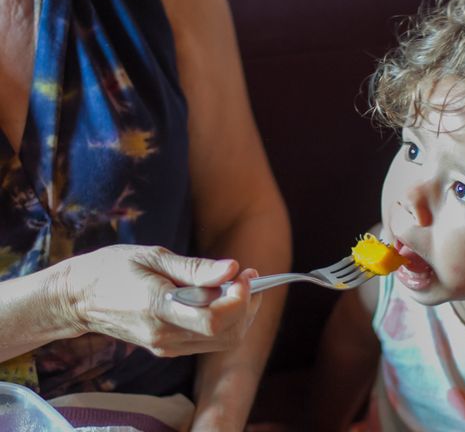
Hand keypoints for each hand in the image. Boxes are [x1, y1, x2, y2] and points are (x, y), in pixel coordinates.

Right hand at [59, 244, 260, 355]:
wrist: (76, 298)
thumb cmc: (112, 268)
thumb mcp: (153, 257)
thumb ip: (195, 268)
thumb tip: (231, 268)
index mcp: (158, 308)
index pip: (214, 319)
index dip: (239, 299)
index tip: (244, 273)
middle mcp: (163, 335)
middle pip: (226, 334)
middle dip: (247, 306)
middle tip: (248, 276)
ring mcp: (164, 346)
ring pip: (221, 342)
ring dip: (240, 314)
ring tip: (238, 284)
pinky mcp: (165, 348)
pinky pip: (207, 341)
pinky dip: (224, 321)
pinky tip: (220, 297)